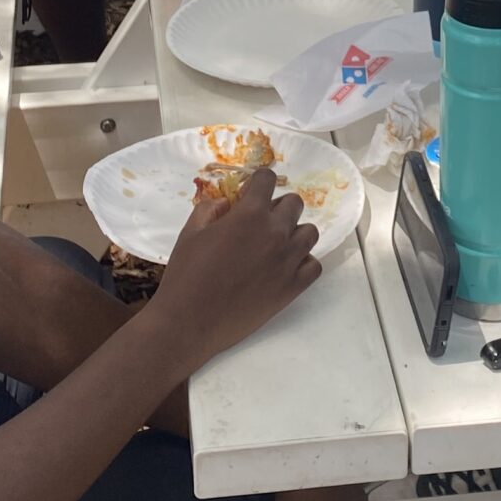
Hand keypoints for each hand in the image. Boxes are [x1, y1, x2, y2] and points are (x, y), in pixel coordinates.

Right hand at [149, 171, 322, 367]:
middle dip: (277, 207)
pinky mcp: (293, 287)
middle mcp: (276, 233)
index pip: (268, 179)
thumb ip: (210, 209)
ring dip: (294, 233)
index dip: (258, 183)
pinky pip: (314, 265)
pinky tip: (285, 267)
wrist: (190, 322)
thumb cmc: (185, 275)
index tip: (250, 195)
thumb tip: (227, 203)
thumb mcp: (190, 233)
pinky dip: (303, 262)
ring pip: (310, 233)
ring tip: (275, 245)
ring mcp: (288, 261)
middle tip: (260, 223)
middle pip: (294, 203)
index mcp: (249, 214)